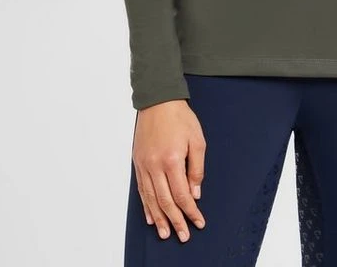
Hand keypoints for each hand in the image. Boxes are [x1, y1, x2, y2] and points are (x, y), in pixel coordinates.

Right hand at [132, 100, 207, 242]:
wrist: (158, 101)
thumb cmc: (180, 118)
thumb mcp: (197, 140)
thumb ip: (196, 168)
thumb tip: (195, 192)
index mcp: (172, 160)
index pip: (182, 194)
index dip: (190, 211)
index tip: (198, 222)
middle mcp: (155, 166)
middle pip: (165, 201)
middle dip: (175, 221)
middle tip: (183, 235)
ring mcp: (144, 165)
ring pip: (151, 199)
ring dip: (159, 218)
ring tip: (164, 233)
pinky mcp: (138, 163)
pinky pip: (141, 189)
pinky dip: (146, 205)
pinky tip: (151, 216)